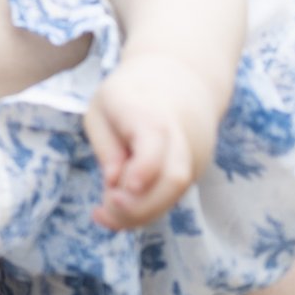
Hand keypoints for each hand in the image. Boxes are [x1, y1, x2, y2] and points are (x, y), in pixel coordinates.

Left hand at [85, 50, 219, 229]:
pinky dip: (146, 208)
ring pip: (174, 193)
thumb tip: (113, 181)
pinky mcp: (194, 169)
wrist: (179, 79)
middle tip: (101, 211)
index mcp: (151, 113)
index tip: (119, 189)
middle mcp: (180, 136)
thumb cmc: (129, 94)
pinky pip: (172, 194)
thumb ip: (106, 144)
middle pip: (173, 178)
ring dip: (139, 214)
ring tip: (102, 215)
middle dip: (138, 206)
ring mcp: (192, 155)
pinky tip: (118, 209)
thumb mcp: (102, 107)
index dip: (142, 169)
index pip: (155, 142)